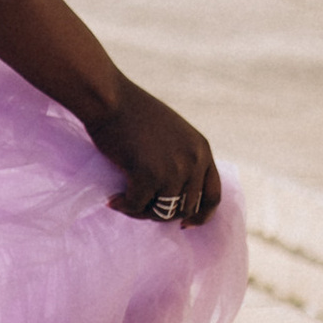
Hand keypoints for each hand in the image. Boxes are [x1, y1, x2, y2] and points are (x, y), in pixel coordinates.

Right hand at [85, 76, 220, 223]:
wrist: (109, 98)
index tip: (185, 225)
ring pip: (163, 212)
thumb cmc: (132, 113)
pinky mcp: (148, 175)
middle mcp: (193, 161)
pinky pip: (138, 206)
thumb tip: (176, 196)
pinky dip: (125, 206)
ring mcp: (173, 169)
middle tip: (140, 207)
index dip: (201, 215)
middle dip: (163, 213)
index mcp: (202, 150)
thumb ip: (182, 159)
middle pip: (186, 209)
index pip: (213, 196)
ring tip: (125, 203)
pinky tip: (113, 200)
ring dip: (143, 212)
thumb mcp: (172, 133)